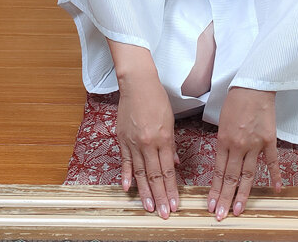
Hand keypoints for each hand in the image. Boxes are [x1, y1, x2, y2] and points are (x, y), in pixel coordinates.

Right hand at [116, 74, 179, 219]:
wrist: (138, 84)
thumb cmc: (157, 99)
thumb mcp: (170, 121)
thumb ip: (171, 145)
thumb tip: (174, 164)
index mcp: (163, 138)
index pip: (168, 171)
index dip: (171, 189)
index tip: (175, 204)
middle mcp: (148, 143)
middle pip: (155, 176)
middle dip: (160, 197)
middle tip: (164, 213)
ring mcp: (134, 143)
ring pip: (140, 173)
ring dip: (145, 192)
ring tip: (150, 208)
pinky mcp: (122, 140)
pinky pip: (125, 162)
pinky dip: (126, 176)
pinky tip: (128, 189)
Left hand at [207, 86, 281, 219]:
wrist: (253, 86)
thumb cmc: (235, 100)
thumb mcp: (221, 121)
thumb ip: (222, 142)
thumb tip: (222, 159)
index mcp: (223, 141)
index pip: (217, 172)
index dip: (214, 190)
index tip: (210, 205)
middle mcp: (238, 146)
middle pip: (231, 177)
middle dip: (224, 198)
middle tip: (220, 215)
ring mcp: (255, 145)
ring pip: (248, 175)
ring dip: (242, 194)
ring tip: (237, 210)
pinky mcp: (269, 140)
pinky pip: (272, 161)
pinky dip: (274, 176)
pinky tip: (275, 190)